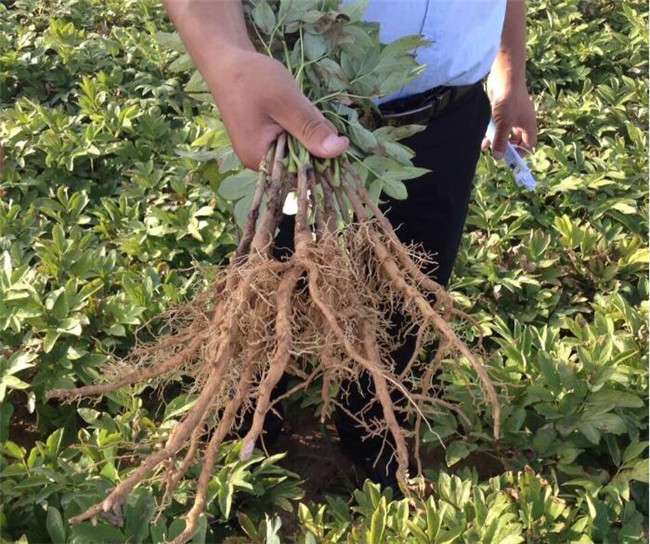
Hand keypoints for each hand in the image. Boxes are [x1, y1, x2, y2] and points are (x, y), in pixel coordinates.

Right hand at [209, 49, 348, 169]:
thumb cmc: (251, 79)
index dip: (321, 155)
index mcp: (260, 160)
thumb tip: (339, 150)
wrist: (226, 60)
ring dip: (306, 128)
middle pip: (301, 160)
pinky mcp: (264, 139)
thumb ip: (311, 129)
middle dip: (312, 137)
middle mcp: (259, 163)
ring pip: (298, 147)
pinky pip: (290, 138)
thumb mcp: (286, 102)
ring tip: (294, 104)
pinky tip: (290, 107)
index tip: (325, 130)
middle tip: (302, 108)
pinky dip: (297, 124)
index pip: (302, 171)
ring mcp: (260, 151)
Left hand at [483, 71, 536, 158]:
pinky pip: (497, 125)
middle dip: (506, 147)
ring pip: (505, 132)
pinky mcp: (501, 110)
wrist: (505, 76)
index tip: (510, 160)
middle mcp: (521, 121)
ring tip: (486, 147)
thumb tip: (498, 157)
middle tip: (495, 154)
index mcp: (528, 125)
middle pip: (516, 140)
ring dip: (496, 140)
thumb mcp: (505, 124)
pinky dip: (491, 131)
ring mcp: (511, 115)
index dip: (522, 153)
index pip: (529, 144)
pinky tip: (482, 136)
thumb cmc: (509, 99)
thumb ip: (501, 141)